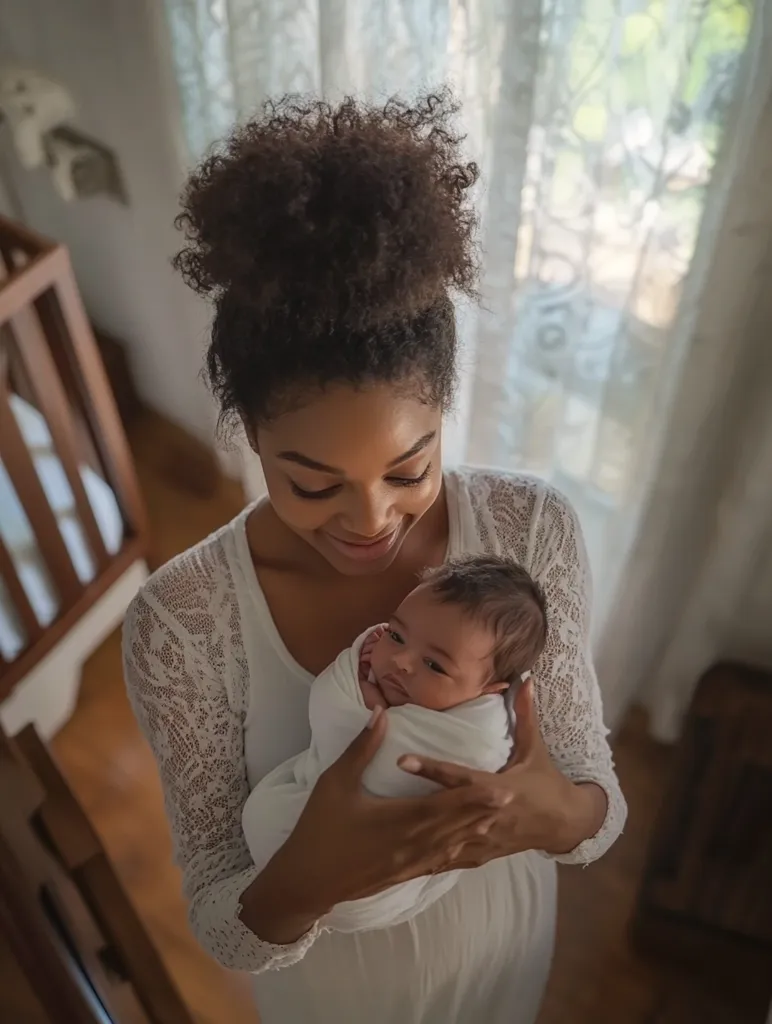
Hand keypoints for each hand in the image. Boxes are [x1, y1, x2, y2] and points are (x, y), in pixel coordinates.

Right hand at [242, 705, 510, 942]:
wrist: (306, 881)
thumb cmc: (319, 827)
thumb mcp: (336, 782)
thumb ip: (362, 748)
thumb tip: (380, 713)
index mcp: (400, 819)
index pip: (448, 805)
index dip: (476, 796)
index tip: (503, 785)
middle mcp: (412, 843)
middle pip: (457, 825)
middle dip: (484, 811)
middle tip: (513, 799)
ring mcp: (409, 862)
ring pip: (451, 845)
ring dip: (474, 830)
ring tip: (495, 817)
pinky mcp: (402, 874)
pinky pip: (436, 862)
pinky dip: (454, 850)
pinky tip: (461, 844)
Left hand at [399, 680, 607, 862]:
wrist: (564, 823)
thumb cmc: (546, 782)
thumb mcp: (535, 748)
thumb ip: (525, 714)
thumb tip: (525, 679)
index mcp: (498, 788)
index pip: (457, 777)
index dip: (430, 768)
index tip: (402, 759)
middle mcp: (487, 817)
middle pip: (443, 811)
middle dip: (410, 804)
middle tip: (374, 798)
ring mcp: (483, 840)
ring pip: (442, 842)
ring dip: (413, 838)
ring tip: (379, 835)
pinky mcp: (481, 856)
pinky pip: (450, 860)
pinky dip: (427, 861)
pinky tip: (401, 864)